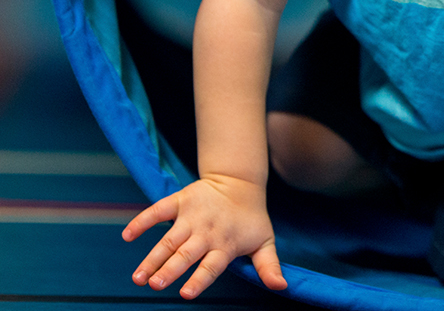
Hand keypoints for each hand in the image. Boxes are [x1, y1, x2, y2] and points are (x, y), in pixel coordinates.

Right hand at [123, 175, 286, 299]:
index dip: (199, 279)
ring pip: (169, 239)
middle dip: (169, 269)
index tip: (185, 294)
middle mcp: (207, 231)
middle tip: (152, 284)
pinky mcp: (180, 200)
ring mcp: (192, 215)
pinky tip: (127, 235)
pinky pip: (159, 210)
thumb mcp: (263, 242)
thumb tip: (282, 288)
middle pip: (186, 254)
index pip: (211, 266)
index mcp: (225, 244)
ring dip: (152, 257)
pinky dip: (143, 220)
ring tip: (138, 276)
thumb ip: (269, 266)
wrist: (239, 182)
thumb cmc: (250, 220)